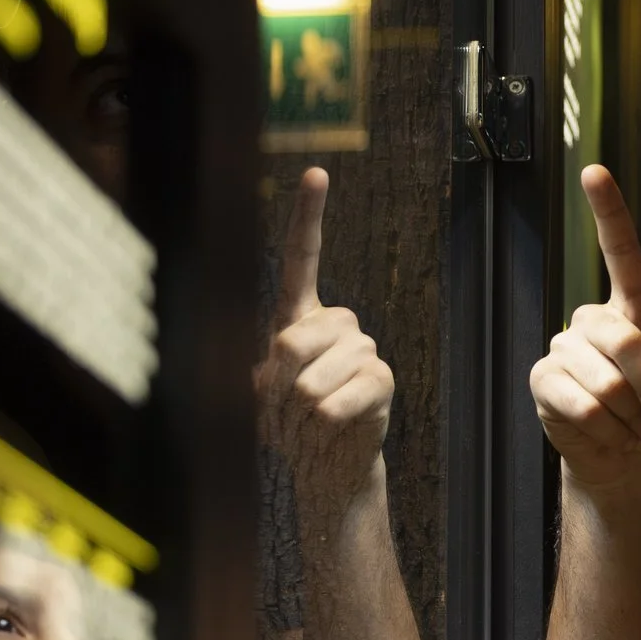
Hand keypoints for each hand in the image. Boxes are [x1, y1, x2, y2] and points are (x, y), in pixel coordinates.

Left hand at [255, 168, 393, 505]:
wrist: (325, 466)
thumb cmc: (287, 425)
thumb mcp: (258, 393)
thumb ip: (259, 370)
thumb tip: (279, 354)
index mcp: (302, 317)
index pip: (304, 259)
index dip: (309, 217)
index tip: (317, 173)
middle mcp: (337, 326)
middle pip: (300, 336)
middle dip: (284, 377)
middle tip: (286, 405)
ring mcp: (363, 352)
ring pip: (320, 372)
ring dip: (304, 404)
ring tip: (308, 420)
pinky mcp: (382, 382)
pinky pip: (347, 395)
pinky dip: (330, 417)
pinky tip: (330, 424)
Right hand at [529, 165, 640, 490]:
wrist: (622, 455)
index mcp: (632, 309)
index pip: (620, 253)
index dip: (608, 212)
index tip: (594, 172)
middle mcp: (593, 319)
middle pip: (626, 342)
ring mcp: (563, 347)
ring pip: (607, 382)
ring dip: (632, 416)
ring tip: (633, 426)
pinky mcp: (543, 379)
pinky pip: (585, 406)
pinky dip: (608, 430)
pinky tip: (607, 432)